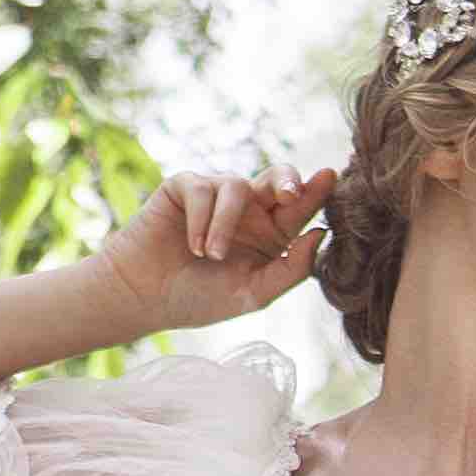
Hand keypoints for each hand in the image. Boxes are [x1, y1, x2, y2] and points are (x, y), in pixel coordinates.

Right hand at [99, 156, 347, 336]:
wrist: (144, 298)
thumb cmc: (199, 299)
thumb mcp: (253, 294)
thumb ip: (290, 269)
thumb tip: (320, 234)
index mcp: (271, 233)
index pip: (300, 208)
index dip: (317, 191)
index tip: (331, 176)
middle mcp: (248, 210)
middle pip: (278, 177)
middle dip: (287, 179)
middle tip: (290, 193)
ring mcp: (216, 196)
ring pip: (237, 186)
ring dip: (226, 224)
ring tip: (210, 255)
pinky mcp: (184, 188)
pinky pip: (202, 189)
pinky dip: (200, 220)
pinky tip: (191, 246)